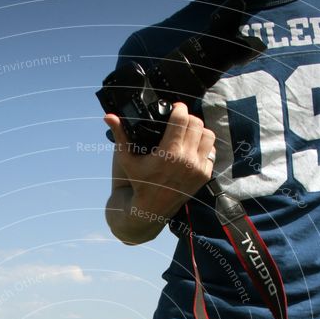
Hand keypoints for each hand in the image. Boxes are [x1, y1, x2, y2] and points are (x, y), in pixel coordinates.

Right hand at [104, 103, 215, 217]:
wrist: (150, 210)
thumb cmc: (138, 183)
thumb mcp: (127, 160)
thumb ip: (120, 135)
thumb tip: (108, 116)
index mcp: (169, 153)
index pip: (182, 118)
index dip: (179, 108)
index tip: (174, 108)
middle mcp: (186, 160)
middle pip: (196, 123)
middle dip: (188, 118)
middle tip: (180, 120)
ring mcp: (197, 168)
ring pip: (208, 135)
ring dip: (199, 131)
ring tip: (188, 132)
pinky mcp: (204, 176)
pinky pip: (211, 152)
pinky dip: (204, 147)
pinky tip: (193, 147)